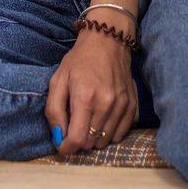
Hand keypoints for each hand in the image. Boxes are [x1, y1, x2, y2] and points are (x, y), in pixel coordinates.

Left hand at [44, 30, 137, 155]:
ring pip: (106, 141)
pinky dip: (110, 133)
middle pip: (91, 143)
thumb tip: (58, 138)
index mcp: (85, 98)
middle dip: (79, 140)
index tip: (62, 143)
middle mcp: (106, 104)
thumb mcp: (57, 80)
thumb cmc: (79, 60)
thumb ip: (54, 111)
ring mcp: (122, 106)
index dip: (66, 147)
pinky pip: (121, 134)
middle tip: (74, 125)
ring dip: (94, 137)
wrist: (108, 41)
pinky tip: (103, 120)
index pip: (77, 139)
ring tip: (88, 121)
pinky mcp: (133, 105)